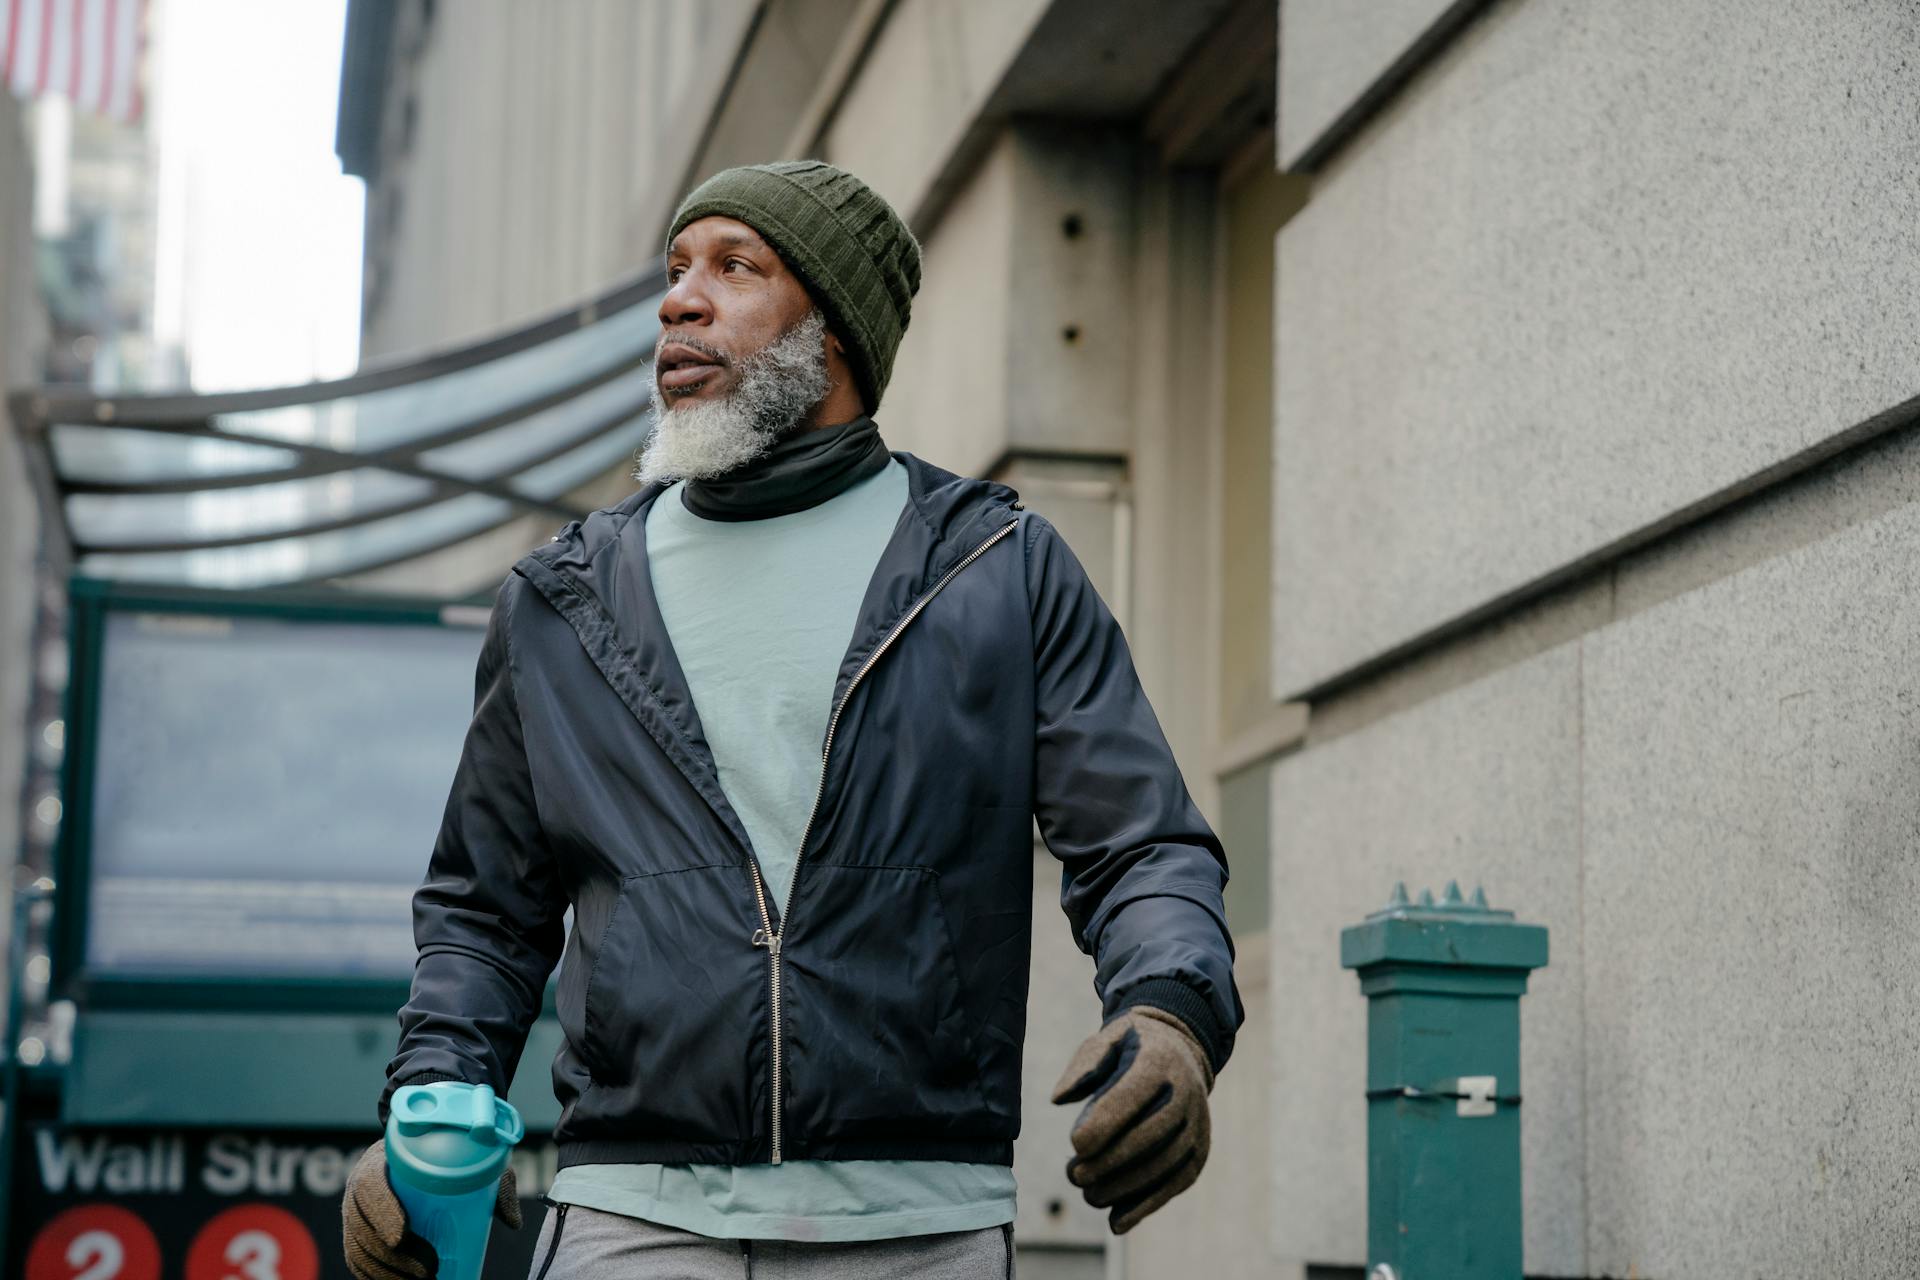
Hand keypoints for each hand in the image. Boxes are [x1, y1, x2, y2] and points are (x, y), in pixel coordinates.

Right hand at [342, 1139, 521, 1278]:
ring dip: (385, 1273)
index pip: (369, 1186)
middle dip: (392, 1257)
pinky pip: (356, 1260)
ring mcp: (354, 1215)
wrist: (416, 1152)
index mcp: (380, 1162)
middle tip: (428, 1270)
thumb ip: (494, 1182)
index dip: (382, 1212)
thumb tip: (514, 1222)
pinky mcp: (357, 1235)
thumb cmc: (445, 1154)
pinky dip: (372, 1277)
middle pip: (362, 1227)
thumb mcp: (469, 1159)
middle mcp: (359, 1190)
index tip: (402, 1236)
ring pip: (358, 1250)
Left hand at [1050, 1005, 1213, 1233]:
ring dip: (1124, 1188)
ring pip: (1163, 1165)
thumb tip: (1059, 1099)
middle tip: (1073, 1175)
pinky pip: (1175, 1184)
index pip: (1133, 1096)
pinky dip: (1145, 1206)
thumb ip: (1082, 1067)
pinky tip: (1115, 1222)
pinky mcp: (1199, 1152)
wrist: (1178, 1050)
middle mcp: (1186, 1094)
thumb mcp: (1104, 1040)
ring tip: (1088, 1195)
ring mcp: (1197, 1126)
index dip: (1104, 1124)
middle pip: (1150, 1136)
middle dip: (1110, 1162)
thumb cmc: (1129, 1048)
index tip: (1074, 1144)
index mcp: (1159, 1061)